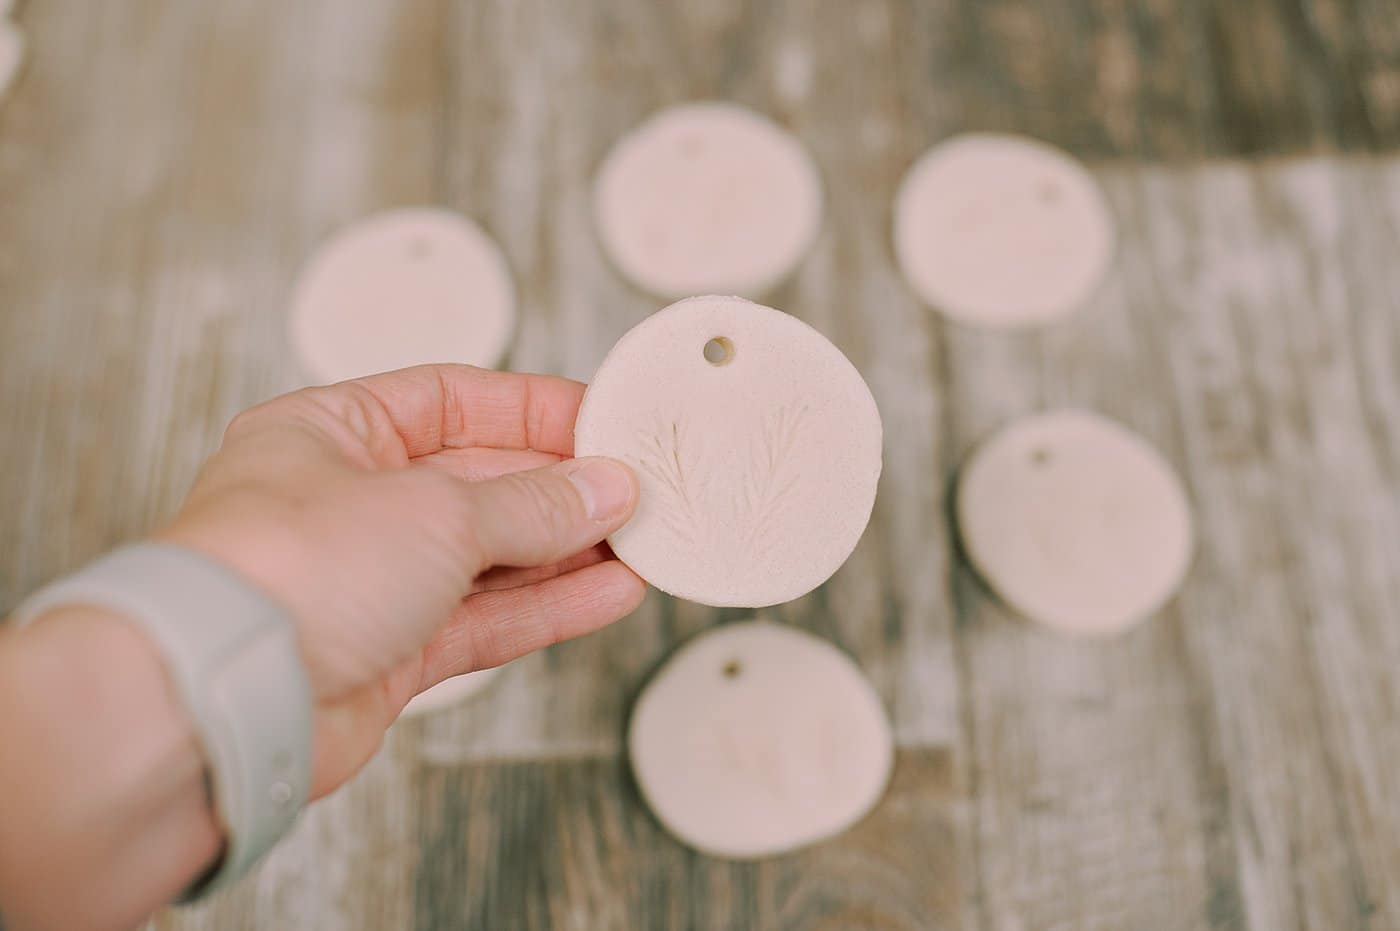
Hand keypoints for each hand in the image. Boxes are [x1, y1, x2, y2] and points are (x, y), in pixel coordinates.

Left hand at [160, 364, 643, 798]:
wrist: (227, 701)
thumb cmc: (281, 575)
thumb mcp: (435, 510)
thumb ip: (531, 503)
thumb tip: (601, 489)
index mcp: (331, 432)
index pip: (451, 400)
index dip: (533, 409)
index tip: (604, 421)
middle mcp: (347, 502)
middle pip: (479, 481)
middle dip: (561, 488)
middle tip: (635, 490)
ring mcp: (368, 580)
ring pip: (488, 557)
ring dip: (566, 551)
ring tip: (638, 542)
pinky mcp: (388, 651)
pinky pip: (485, 619)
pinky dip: (548, 606)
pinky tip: (606, 593)